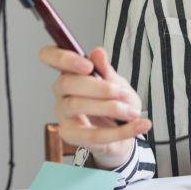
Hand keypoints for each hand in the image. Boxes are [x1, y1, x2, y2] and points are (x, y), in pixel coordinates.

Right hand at [39, 45, 151, 168]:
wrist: (123, 130)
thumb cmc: (115, 102)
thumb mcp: (117, 83)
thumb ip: (106, 70)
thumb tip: (98, 52)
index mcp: (70, 73)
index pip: (49, 56)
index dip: (63, 58)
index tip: (87, 65)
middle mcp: (62, 93)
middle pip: (67, 83)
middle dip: (99, 87)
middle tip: (123, 93)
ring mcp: (63, 115)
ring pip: (77, 105)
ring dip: (111, 107)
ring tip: (132, 112)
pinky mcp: (71, 136)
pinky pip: (94, 135)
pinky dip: (123, 131)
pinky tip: (141, 125)